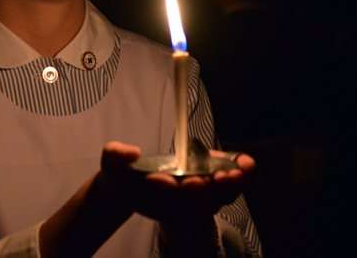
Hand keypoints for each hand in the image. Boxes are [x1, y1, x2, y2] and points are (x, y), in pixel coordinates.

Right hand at [100, 142, 254, 223]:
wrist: (130, 187)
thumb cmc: (121, 173)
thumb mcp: (111, 161)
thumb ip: (116, 155)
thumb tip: (132, 152)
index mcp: (151, 196)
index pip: (161, 196)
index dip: (165, 190)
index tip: (165, 180)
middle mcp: (175, 203)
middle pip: (192, 203)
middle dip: (200, 192)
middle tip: (205, 179)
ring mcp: (192, 201)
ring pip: (213, 200)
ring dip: (225, 187)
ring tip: (236, 171)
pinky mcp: (206, 194)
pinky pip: (225, 191)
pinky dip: (236, 179)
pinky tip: (245, 163)